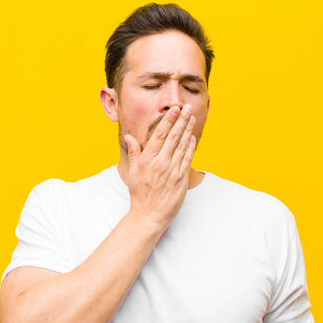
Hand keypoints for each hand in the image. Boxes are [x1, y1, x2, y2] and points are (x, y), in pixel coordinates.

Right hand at [124, 104, 196, 228]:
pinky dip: (191, 146)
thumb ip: (134, 153)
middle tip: (187, 107)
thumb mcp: (133, 172)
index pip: (159, 135)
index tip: (174, 109)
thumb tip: (130, 137)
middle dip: (181, 120)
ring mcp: (173, 170)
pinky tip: (193, 137)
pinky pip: (188, 159)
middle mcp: (161, 163)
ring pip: (182, 145)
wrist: (149, 214)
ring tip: (192, 117)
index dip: (168, 120)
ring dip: (188, 130)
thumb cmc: (140, 194)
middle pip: (173, 136)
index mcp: (148, 160)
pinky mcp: (182, 179)